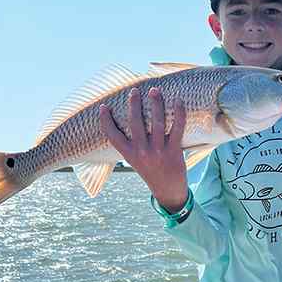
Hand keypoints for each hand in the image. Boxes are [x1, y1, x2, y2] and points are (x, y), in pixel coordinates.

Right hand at [100, 87, 188, 211]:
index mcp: (129, 154)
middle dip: (134, 105)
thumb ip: (130, 143)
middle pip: (135, 124)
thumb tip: (126, 119)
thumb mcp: (135, 160)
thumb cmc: (150, 171)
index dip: (105, 121)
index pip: (112, 136)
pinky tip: (178, 100)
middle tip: (134, 91)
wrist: (168, 190)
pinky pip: (177, 128)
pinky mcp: (174, 151)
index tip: (102, 107)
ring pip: (156, 123)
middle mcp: (142, 152)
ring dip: (155, 104)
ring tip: (154, 90)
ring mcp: (158, 151)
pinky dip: (179, 113)